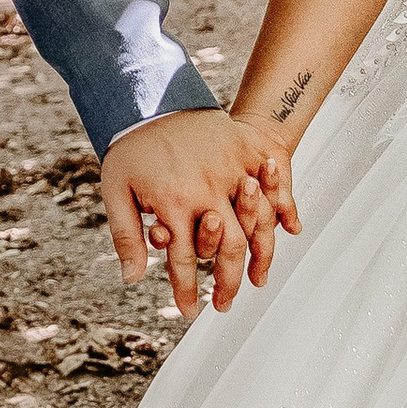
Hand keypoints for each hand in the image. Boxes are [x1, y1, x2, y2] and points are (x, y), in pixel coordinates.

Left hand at [101, 111, 300, 321]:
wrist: (152, 95)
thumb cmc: (132, 146)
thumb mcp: (117, 191)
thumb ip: (127, 236)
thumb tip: (133, 279)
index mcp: (173, 202)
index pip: (183, 260)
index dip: (187, 290)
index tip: (192, 312)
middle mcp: (207, 189)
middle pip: (227, 249)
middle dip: (227, 283)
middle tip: (225, 305)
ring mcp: (230, 170)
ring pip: (256, 222)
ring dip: (261, 256)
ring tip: (257, 280)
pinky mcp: (245, 151)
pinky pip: (273, 184)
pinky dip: (285, 208)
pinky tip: (289, 230)